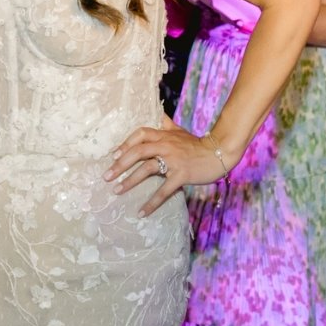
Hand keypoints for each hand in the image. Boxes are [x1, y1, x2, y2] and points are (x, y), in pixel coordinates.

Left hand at [103, 116, 229, 216]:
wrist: (219, 153)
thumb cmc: (197, 144)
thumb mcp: (180, 131)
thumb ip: (166, 124)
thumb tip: (157, 113)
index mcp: (164, 135)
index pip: (140, 134)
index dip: (125, 144)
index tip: (113, 156)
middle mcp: (166, 145)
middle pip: (138, 151)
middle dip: (120, 164)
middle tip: (106, 177)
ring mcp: (174, 160)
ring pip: (147, 169)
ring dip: (130, 181)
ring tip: (116, 191)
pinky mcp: (181, 175)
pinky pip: (164, 190)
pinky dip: (151, 202)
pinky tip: (141, 212)